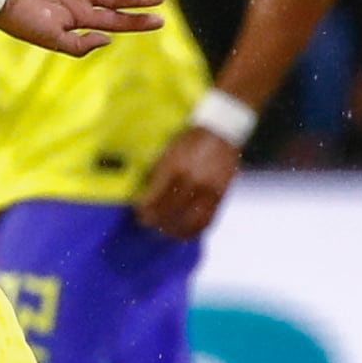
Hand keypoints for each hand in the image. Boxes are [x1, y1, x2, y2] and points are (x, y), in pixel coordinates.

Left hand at [134, 125, 239, 239]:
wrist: (221, 131)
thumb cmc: (190, 140)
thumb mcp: (168, 153)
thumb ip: (157, 175)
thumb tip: (145, 196)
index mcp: (174, 168)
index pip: (154, 200)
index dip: (144, 210)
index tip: (139, 213)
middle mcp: (192, 182)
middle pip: (169, 213)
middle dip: (155, 221)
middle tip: (148, 223)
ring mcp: (208, 191)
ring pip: (189, 222)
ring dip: (175, 231)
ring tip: (165, 231)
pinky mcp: (221, 196)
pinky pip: (207, 220)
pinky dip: (194, 230)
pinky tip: (185, 231)